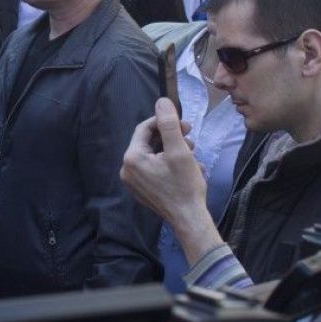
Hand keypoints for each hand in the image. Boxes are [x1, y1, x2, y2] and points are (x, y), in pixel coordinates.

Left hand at [121, 99, 211, 237]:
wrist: (189, 219)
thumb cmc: (184, 185)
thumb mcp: (179, 150)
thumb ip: (169, 125)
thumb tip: (162, 102)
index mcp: (132, 158)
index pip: (144, 129)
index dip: (164, 122)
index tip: (184, 124)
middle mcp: (127, 170)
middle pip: (149, 143)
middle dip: (171, 137)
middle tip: (191, 138)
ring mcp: (134, 182)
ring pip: (154, 156)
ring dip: (174, 151)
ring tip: (193, 154)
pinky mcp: (143, 191)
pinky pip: (155, 170)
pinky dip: (171, 164)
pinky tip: (189, 169)